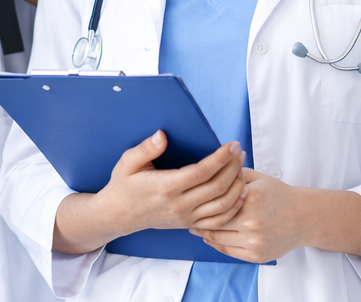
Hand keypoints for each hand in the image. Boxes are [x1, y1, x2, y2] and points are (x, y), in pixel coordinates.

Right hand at [52, 131, 246, 254]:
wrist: (119, 215)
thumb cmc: (123, 185)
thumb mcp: (127, 163)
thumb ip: (145, 149)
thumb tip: (161, 135)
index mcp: (166, 187)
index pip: (202, 172)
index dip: (221, 158)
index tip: (231, 144)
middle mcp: (179, 205)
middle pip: (218, 187)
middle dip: (234, 167)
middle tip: (239, 151)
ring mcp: (186, 217)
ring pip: (223, 206)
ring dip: (237, 186)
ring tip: (242, 167)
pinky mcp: (189, 224)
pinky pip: (219, 221)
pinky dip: (234, 207)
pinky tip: (240, 192)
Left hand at [190, 168, 309, 262]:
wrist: (303, 217)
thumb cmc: (279, 194)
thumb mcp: (259, 178)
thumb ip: (236, 173)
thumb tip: (212, 168)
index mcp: (250, 198)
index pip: (217, 201)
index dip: (201, 202)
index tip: (191, 200)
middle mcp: (251, 221)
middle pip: (215, 222)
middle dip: (199, 220)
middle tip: (187, 217)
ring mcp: (254, 241)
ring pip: (219, 239)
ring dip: (204, 234)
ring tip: (195, 228)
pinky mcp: (257, 255)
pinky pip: (230, 251)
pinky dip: (216, 245)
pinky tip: (209, 239)